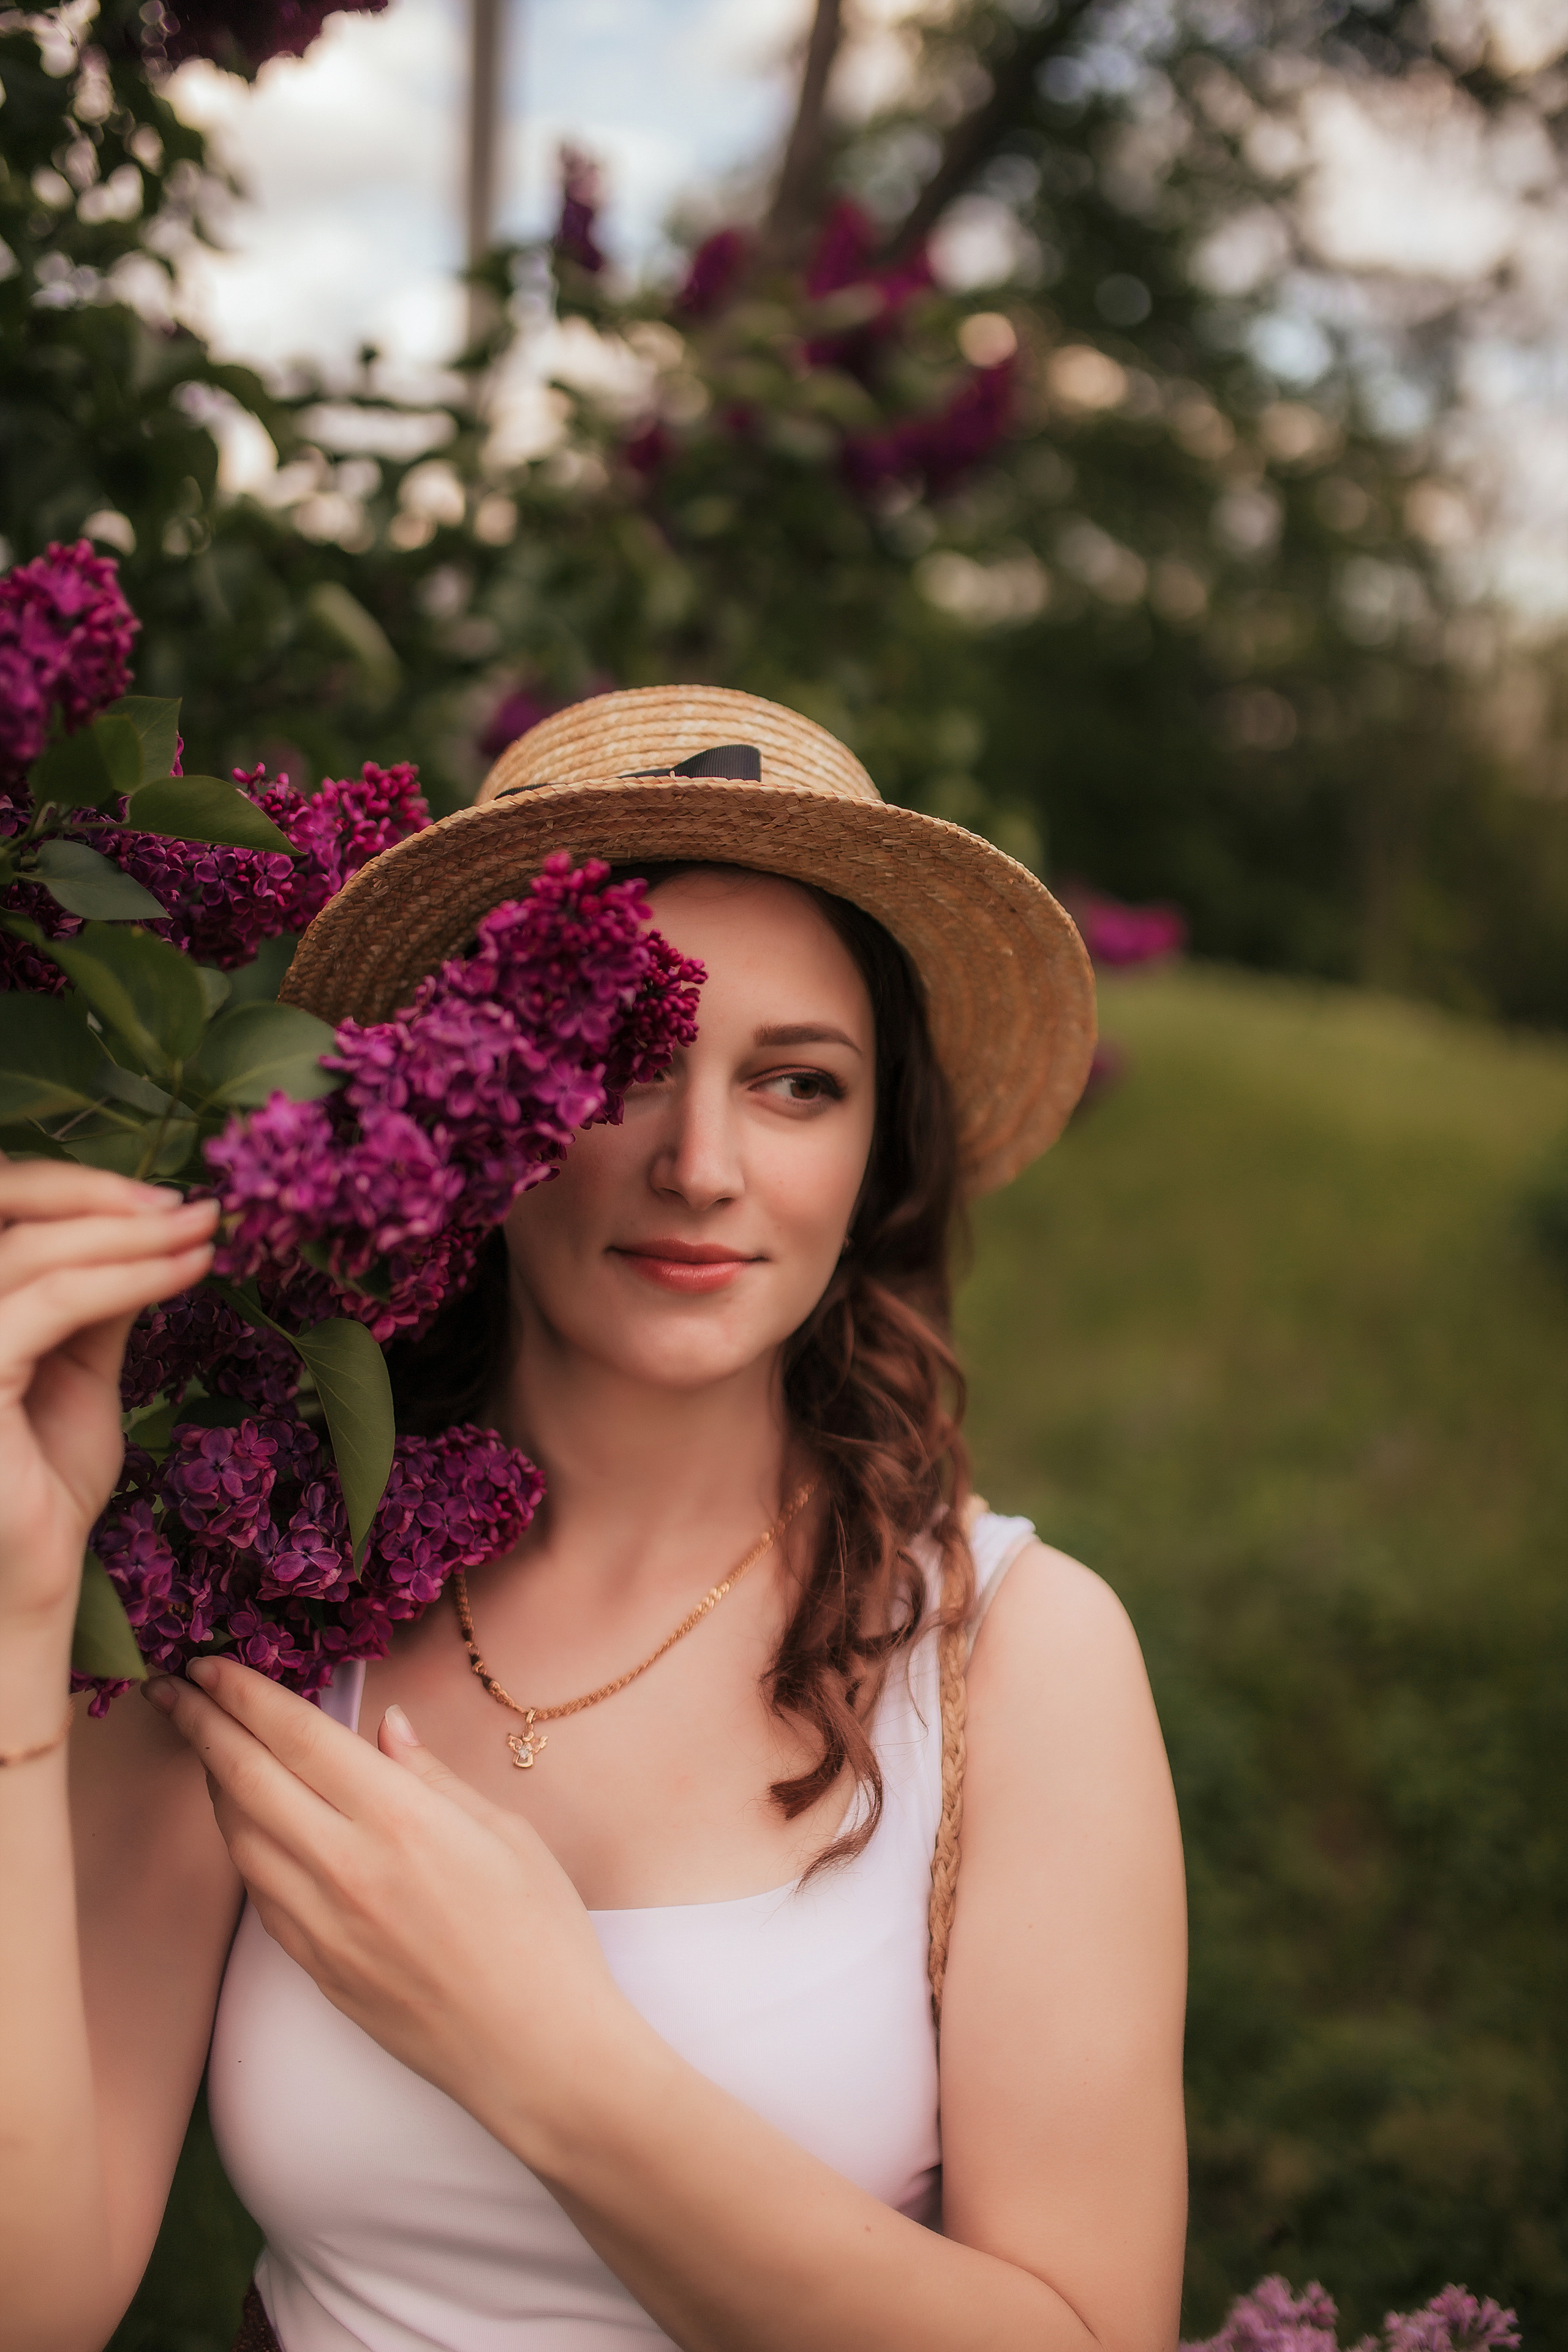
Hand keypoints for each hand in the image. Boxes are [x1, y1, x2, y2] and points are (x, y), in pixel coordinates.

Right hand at [0, 1160, 216, 1628]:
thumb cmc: (43, 1487)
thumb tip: (145, 1228)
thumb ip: (95, 1302)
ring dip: (129, 1232)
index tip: (165, 1198)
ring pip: (32, 1252)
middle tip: (185, 1204)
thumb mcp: (78, 1372)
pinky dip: (130, 1277)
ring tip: (203, 1232)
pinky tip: (188, 1269)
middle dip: (95, 1193)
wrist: (30, 1582)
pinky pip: (52, 1303)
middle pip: (1, 1207)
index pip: (0, 1212)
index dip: (72, 1189)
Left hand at [146, 1658, 630, 2153]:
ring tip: (207, 1747)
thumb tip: (385, 1726)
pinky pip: (258, 1891)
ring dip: (213, 1784)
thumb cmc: (540, 1936)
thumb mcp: (506, 1832)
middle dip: (201, 1725)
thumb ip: (433, 1775)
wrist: (534, 2052)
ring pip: (239, 1837)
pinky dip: (241, 1844)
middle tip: (172, 1690)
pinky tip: (245, 1824)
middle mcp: (345, 1866)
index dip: (244, 1694)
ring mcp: (321, 1923)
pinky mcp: (315, 1967)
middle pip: (245, 1780)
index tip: (210, 1664)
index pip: (296, 1737)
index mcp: (398, 1818)